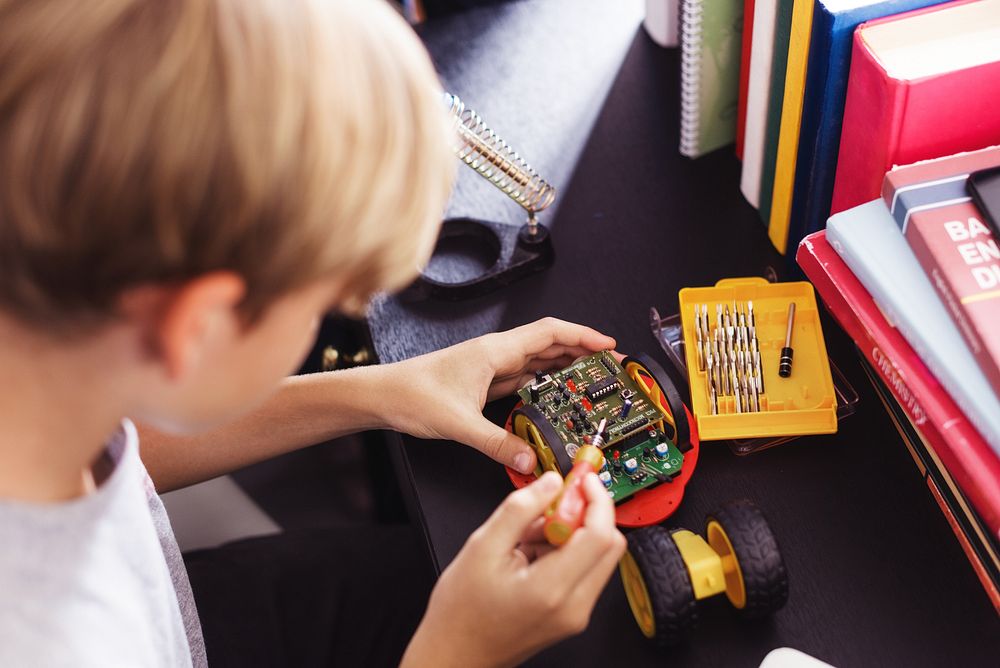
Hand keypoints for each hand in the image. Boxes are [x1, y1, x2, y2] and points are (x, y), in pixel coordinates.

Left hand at [383, 318, 615, 472]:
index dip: (582, 336)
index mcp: (494, 351)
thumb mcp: (459, 423)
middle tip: (608, 366)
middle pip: (548, 344)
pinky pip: (521, 377)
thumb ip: (497, 443)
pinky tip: (552, 395)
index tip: (608, 345)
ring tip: (588, 380)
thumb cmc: (412, 395)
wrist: (382, 395)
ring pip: (536, 360)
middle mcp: (495, 354)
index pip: (549, 333)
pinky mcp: (482, 381)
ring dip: (563, 367)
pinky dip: (541, 383)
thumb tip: (530, 458)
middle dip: (581, 351)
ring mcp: (489, 366)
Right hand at [401, 471, 626, 667]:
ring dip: (571, 534)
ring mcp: (575, 614)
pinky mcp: (572, 614)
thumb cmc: (461, 612)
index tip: (582, 480)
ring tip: (526, 539)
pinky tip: (530, 554)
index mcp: (551, 589)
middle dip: (586, 514)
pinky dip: (565, 551)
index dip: (596, 499)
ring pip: (596, 556)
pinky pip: (583, 570)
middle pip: (608, 544)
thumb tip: (550, 483)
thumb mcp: (482, 547)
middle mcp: (573, 606)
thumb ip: (520, 509)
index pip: (600, 535)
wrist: (456, 654)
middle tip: (552, 505)